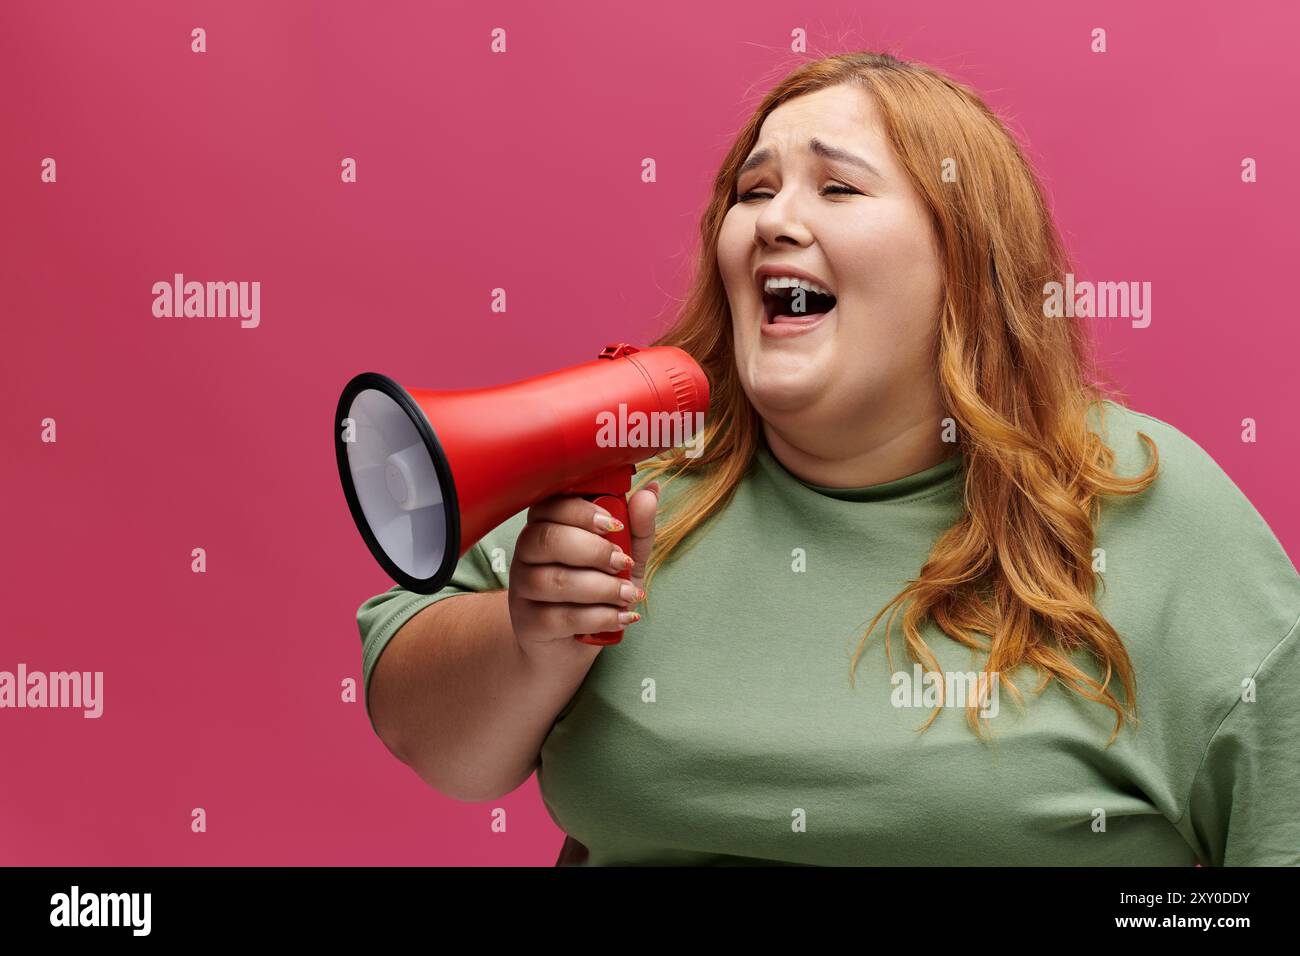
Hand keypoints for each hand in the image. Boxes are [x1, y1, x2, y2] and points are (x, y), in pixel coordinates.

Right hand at [508, 482, 659, 661]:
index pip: (551, 506)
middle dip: (593, 550)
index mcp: (546, 525)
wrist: (569, 642)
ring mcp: (523, 589)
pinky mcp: (529, 623)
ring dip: (601, 587)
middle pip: (548, 540)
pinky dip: (599, 617)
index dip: (582, 512)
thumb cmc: (595, 589)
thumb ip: (636, 527)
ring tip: (628, 594)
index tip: (615, 526)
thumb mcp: (623, 555)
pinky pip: (561, 617)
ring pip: (555, 581)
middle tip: (622, 562)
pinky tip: (621, 617)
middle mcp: (527, 553)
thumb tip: (651, 492)